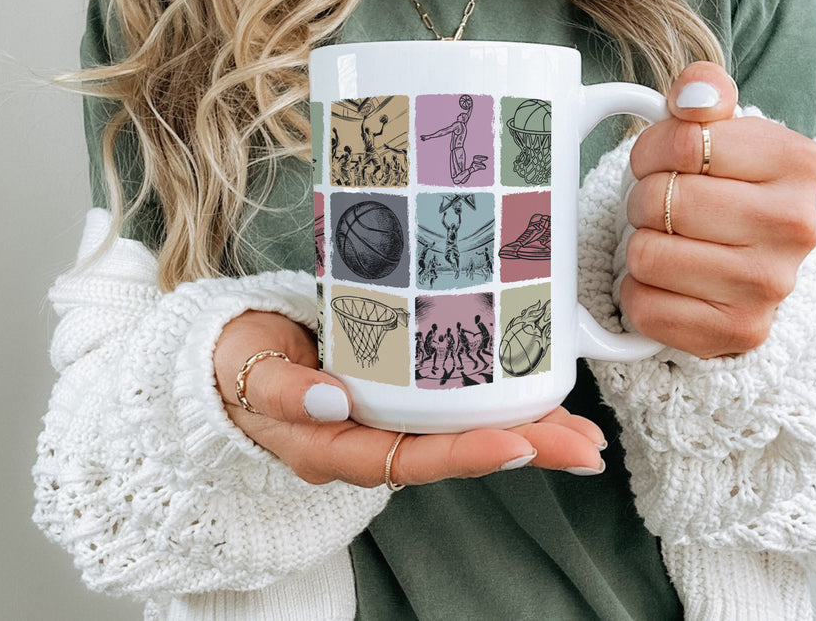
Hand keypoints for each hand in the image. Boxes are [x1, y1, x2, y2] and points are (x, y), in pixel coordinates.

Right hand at [214, 311, 607, 485]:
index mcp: (336, 448)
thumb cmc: (238, 366)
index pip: (410, 459)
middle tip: (584, 445)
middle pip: (454, 451)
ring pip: (463, 431)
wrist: (231, 356)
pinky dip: (496, 400)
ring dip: (524, 429)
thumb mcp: (248, 376)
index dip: (467, 454)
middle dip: (523, 448)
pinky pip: (452, 403)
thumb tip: (332, 399)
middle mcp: (371, 441)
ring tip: (581, 429)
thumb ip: (282, 390)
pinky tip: (536, 392)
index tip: (521, 443)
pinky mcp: (396, 389)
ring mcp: (387, 417)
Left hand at [623, 63, 815, 357]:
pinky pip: (644, 306)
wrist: (747, 260)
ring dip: (641, 245)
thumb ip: (703, 91)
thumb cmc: (724, 189)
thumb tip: (694, 95)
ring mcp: (770, 286)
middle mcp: (796, 226)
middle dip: (645, 199)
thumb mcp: (719, 129)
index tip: (666, 162)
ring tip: (669, 242)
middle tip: (664, 207)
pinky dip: (640, 293)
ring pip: (646, 254)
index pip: (682, 142)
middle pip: (660, 200)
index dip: (653, 150)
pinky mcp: (738, 333)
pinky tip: (669, 283)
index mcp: (797, 163)